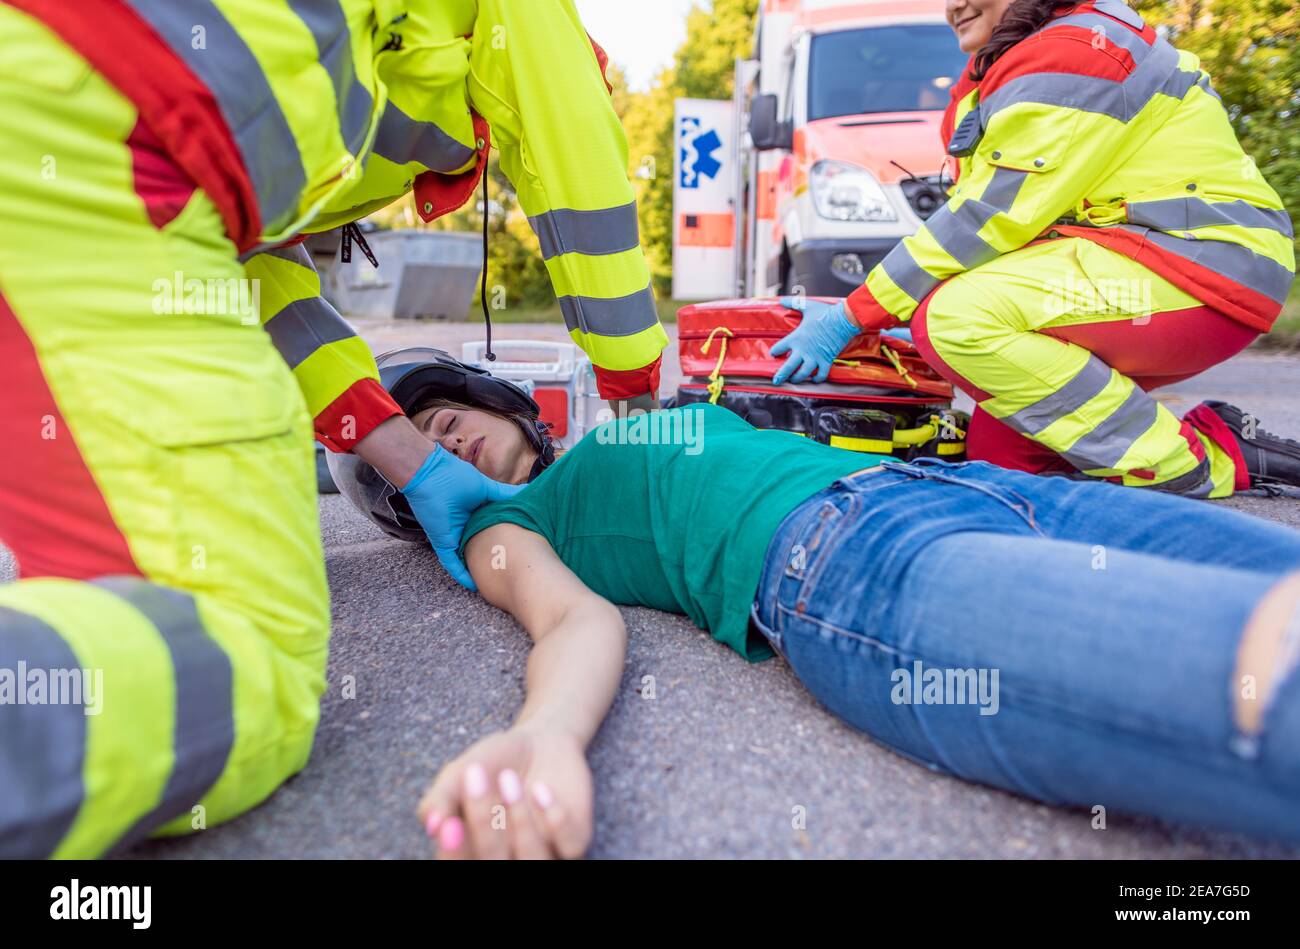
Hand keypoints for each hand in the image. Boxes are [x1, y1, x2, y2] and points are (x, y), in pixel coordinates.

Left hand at [401, 445, 523, 590]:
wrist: (430, 475)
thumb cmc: (454, 477)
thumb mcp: (487, 489)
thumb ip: (506, 495)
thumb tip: (528, 492)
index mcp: (477, 515)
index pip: (493, 533)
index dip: (505, 541)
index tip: (521, 550)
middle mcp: (466, 528)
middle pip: (481, 549)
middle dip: (493, 560)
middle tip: (511, 570)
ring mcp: (454, 537)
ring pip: (468, 559)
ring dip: (478, 571)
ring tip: (495, 583)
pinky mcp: (443, 542)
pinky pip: (452, 563)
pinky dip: (461, 575)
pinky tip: (473, 586)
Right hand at [418, 728, 593, 859]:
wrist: (540, 741)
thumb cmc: (493, 762)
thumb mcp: (462, 772)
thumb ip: (443, 797)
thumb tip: (432, 824)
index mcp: (472, 853)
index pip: (458, 865)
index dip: (453, 853)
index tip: (449, 823)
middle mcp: (506, 860)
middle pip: (493, 863)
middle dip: (483, 825)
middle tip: (475, 777)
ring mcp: (543, 855)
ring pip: (533, 860)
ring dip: (520, 820)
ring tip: (508, 777)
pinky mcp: (574, 841)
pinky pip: (570, 847)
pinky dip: (555, 820)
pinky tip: (541, 789)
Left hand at [770, 297, 860, 384]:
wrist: (843, 319)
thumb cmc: (825, 313)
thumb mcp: (806, 306)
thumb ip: (793, 303)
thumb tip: (781, 300)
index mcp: (796, 338)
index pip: (779, 348)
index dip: (775, 352)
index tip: (774, 354)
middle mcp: (804, 350)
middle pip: (788, 367)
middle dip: (781, 375)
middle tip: (776, 380)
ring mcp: (815, 357)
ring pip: (803, 374)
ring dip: (797, 379)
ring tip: (794, 380)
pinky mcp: (827, 360)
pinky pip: (821, 374)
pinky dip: (817, 379)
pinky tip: (814, 380)